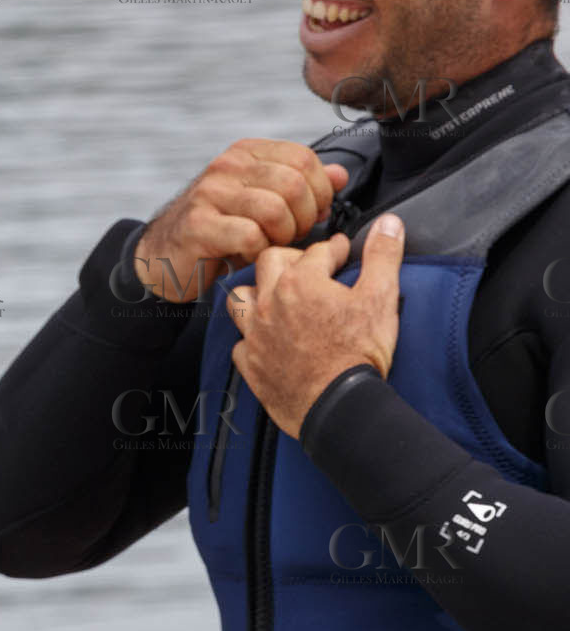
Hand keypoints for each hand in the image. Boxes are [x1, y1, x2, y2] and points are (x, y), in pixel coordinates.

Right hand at [134, 139, 348, 302]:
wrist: (167, 254)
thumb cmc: (223, 228)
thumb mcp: (265, 201)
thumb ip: (304, 187)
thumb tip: (340, 175)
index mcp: (246, 152)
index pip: (304, 159)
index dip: (320, 192)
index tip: (312, 214)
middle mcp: (226, 165)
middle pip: (294, 184)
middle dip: (305, 218)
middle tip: (293, 235)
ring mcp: (209, 193)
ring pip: (275, 210)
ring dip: (283, 237)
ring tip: (271, 244)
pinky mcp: (197, 224)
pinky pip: (250, 237)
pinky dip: (258, 252)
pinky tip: (248, 254)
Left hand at [225, 212, 404, 438]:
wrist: (339, 406)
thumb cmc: (358, 355)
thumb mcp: (381, 299)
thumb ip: (382, 257)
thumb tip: (389, 224)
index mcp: (300, 282)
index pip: (315, 251)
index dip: (332, 249)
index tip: (340, 251)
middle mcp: (270, 303)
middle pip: (269, 262)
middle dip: (290, 259)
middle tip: (308, 267)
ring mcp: (256, 334)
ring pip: (241, 298)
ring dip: (257, 294)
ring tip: (275, 298)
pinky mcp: (251, 363)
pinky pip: (241, 344)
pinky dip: (251, 339)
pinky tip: (265, 341)